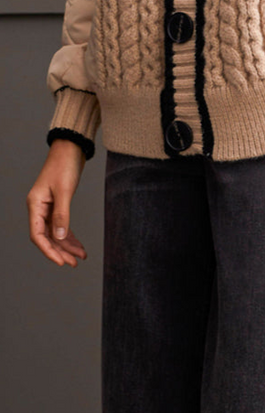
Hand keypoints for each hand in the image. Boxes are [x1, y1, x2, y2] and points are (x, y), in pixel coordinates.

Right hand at [26, 139, 87, 266]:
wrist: (71, 148)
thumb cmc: (64, 165)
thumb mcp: (64, 190)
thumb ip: (62, 214)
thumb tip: (61, 237)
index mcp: (35, 205)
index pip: (38, 235)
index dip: (49, 250)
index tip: (61, 262)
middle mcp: (39, 208)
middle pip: (47, 237)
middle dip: (60, 251)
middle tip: (73, 263)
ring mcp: (48, 207)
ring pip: (56, 233)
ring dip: (67, 246)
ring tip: (81, 257)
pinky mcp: (58, 205)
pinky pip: (62, 226)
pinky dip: (71, 236)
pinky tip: (79, 246)